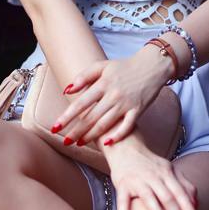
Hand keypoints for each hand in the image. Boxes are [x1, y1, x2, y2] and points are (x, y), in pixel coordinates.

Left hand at [52, 45, 174, 147]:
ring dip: (91, 136)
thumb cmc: (125, 67)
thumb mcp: (102, 66)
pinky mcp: (138, 111)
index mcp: (103, 84)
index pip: (81, 103)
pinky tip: (107, 143)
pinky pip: (127, 126)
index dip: (67, 116)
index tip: (55, 127)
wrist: (152, 66)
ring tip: (79, 143)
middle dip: (76, 131)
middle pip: (91, 117)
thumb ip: (84, 76)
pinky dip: (117, 136)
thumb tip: (67, 89)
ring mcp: (126, 104)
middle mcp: (113, 95)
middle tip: (65, 141)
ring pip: (106, 124)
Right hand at [106, 133, 198, 209]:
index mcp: (166, 173)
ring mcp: (137, 180)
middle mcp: (153, 176)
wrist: (125, 147)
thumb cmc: (149, 164)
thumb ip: (183, 184)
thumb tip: (196, 203)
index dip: (188, 207)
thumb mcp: (168, 170)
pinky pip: (123, 201)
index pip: (180, 192)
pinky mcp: (122, 184)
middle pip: (168, 198)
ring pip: (149, 198)